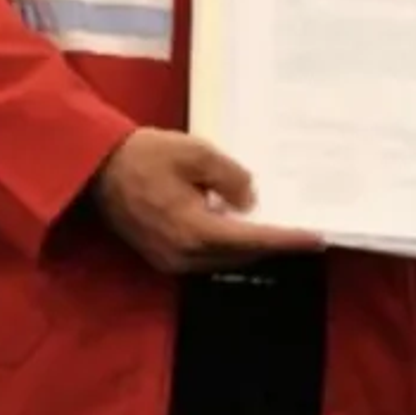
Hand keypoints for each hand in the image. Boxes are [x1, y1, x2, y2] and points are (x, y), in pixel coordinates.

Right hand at [91, 129, 324, 274]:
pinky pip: (206, 256)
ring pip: (224, 259)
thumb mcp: (196, 153)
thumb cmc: (147, 156)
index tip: (316, 237)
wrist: (99, 168)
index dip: (286, 239)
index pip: (252, 240)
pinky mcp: (163, 256)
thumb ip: (230, 177)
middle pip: (241, 255)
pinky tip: (242, 226)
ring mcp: (171, 260)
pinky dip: (229, 244)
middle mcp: (184, 256)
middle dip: (272, 244)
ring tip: (280, 228)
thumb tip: (251, 201)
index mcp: (194, 231)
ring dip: (251, 245)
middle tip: (303, 231)